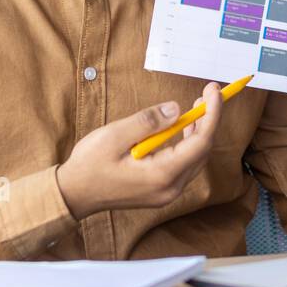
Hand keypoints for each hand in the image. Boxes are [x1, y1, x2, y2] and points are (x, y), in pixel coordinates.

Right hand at [55, 81, 223, 219]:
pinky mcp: (160, 191)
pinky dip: (187, 145)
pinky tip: (181, 128)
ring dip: (199, 131)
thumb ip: (148, 122)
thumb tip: (177, 109)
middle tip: (207, 94)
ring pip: (195, 159)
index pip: (201, 142)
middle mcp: (170, 188)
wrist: (72, 194)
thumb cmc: (89, 165)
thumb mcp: (115, 136)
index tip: (213, 91)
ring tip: (196, 106)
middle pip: (203, 151)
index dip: (212, 114)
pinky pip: (184, 166)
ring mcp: (166, 192)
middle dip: (208, 120)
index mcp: (161, 174)